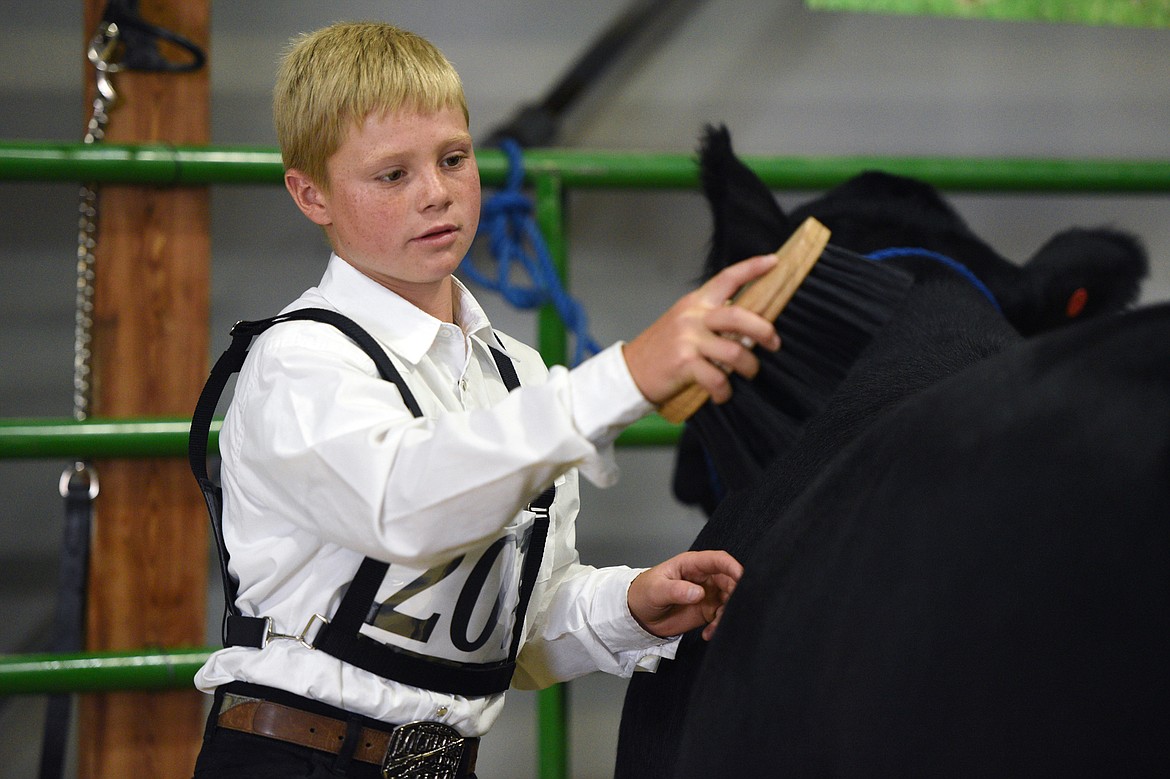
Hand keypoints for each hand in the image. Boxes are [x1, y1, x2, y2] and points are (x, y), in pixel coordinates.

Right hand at [622, 254, 781, 404]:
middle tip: (774, 343)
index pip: (727, 278)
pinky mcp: (685, 364)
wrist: (631, 371)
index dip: (752, 268)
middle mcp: (693, 317)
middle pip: (739, 316)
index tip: (773, 262)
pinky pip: (718, 379)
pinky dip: (725, 391)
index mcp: (695, 303)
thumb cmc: (662, 349)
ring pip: (735, 352)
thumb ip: (711, 319)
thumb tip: (749, 328)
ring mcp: (689, 340)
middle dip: (764, 330)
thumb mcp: (684, 323)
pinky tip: (723, 394)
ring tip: (748, 373)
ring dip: (749, 367)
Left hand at [628, 550, 742, 640]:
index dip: (732, 566)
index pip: (718, 560)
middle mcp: (704, 577)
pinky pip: (722, 616)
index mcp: (692, 564)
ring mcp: (707, 594)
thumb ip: (676, 590)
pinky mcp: (707, 611)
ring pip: (729, 600)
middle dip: (735, 594)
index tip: (741, 577)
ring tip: (714, 626)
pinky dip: (720, 625)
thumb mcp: (656, 590)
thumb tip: (698, 592)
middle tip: (730, 609)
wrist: (638, 614)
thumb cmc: (643, 593)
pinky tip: (708, 633)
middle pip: (730, 580)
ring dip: (728, 613)